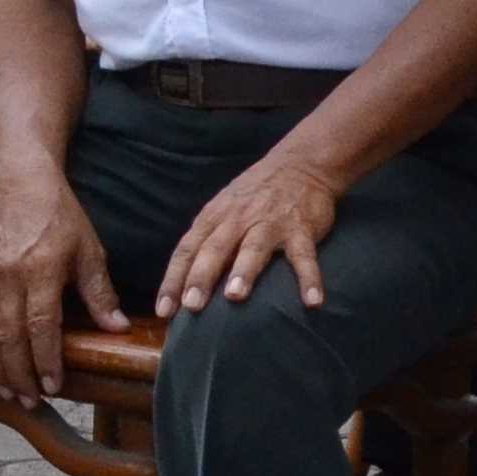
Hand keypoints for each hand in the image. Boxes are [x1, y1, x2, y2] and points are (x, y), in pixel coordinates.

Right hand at [0, 167, 124, 398]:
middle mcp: (9, 277)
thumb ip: (99, 292)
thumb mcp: (89, 251)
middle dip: (20, 374)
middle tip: (30, 401)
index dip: (46, 360)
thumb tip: (117, 328)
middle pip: (9, 336)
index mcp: (41, 271)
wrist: (23, 186)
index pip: (41, 326)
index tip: (53, 387)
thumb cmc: (62, 218)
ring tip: (8, 393)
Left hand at [158, 151, 344, 318]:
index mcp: (214, 218)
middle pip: (215, 249)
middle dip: (201, 277)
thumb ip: (205, 243)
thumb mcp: (222, 211)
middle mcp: (238, 220)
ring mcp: (270, 224)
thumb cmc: (253, 197)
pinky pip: (304, 256)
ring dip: (243, 271)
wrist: (300, 164)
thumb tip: (182, 287)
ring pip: (253, 248)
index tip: (164, 311)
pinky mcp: (301, 229)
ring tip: (235, 296)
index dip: (173, 280)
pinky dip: (309, 278)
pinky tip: (312, 301)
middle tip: (191, 306)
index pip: (187, 250)